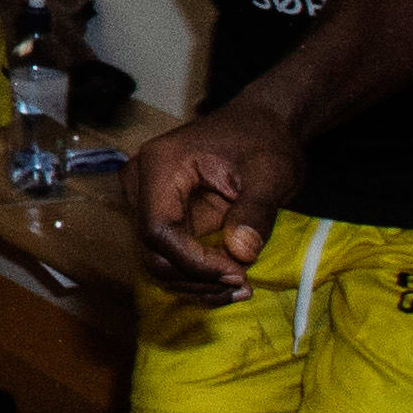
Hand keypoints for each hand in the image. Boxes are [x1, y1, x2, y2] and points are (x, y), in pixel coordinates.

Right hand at [129, 99, 305, 301]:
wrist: (260, 127)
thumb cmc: (264, 142)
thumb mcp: (271, 173)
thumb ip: (256, 211)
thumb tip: (241, 253)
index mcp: (160, 165)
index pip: (159, 230)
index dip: (195, 262)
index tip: (238, 273)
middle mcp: (141, 184)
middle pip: (154, 252)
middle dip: (198, 278)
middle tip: (244, 285)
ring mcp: (147, 202)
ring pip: (158, 262)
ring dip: (199, 284)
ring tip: (241, 286)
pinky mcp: (161, 218)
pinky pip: (170, 258)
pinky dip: (198, 277)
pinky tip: (230, 280)